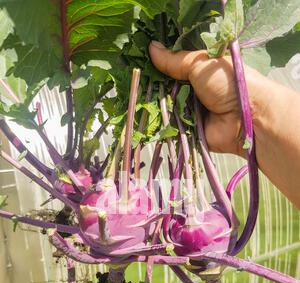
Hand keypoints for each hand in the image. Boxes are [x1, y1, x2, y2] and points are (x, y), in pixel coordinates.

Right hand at [149, 41, 268, 156]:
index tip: (141, 62)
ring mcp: (191, 113)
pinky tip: (147, 117)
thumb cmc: (229, 85)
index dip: (159, 66)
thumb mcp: (201, 64)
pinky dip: (161, 124)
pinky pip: (170, 127)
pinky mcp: (188, 132)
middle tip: (138, 81)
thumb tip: (151, 47)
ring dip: (157, 105)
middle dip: (155, 86)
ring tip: (140, 99)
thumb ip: (175, 60)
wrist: (247, 118)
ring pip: (166, 108)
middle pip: (167, 89)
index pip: (173, 68)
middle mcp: (194, 92)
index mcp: (200, 72)